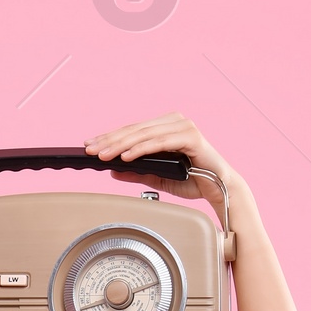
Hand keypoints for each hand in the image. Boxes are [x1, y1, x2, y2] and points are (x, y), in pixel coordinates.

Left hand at [84, 113, 238, 223]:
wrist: (220, 188)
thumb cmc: (194, 180)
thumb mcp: (158, 177)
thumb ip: (138, 172)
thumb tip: (113, 171)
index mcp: (166, 127)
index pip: (133, 131)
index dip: (110, 137)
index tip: (90, 145)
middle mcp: (174, 122)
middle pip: (135, 130)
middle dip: (110, 140)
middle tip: (91, 150)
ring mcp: (183, 127)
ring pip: (144, 134)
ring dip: (121, 145)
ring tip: (104, 155)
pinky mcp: (190, 136)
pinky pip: (159, 142)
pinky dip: (140, 149)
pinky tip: (126, 157)